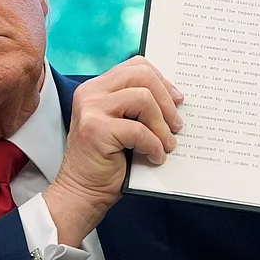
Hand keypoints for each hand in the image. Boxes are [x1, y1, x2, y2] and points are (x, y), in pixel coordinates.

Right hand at [44, 56, 183, 245]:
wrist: (82, 193)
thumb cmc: (107, 161)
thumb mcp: (123, 124)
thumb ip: (137, 106)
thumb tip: (176, 98)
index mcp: (97, 87)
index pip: (136, 66)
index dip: (161, 80)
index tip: (177, 100)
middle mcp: (91, 92)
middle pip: (141, 76)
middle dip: (166, 100)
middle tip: (177, 124)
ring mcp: (91, 109)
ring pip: (143, 98)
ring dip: (162, 124)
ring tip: (167, 143)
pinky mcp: (96, 129)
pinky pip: (139, 130)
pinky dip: (154, 145)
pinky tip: (155, 157)